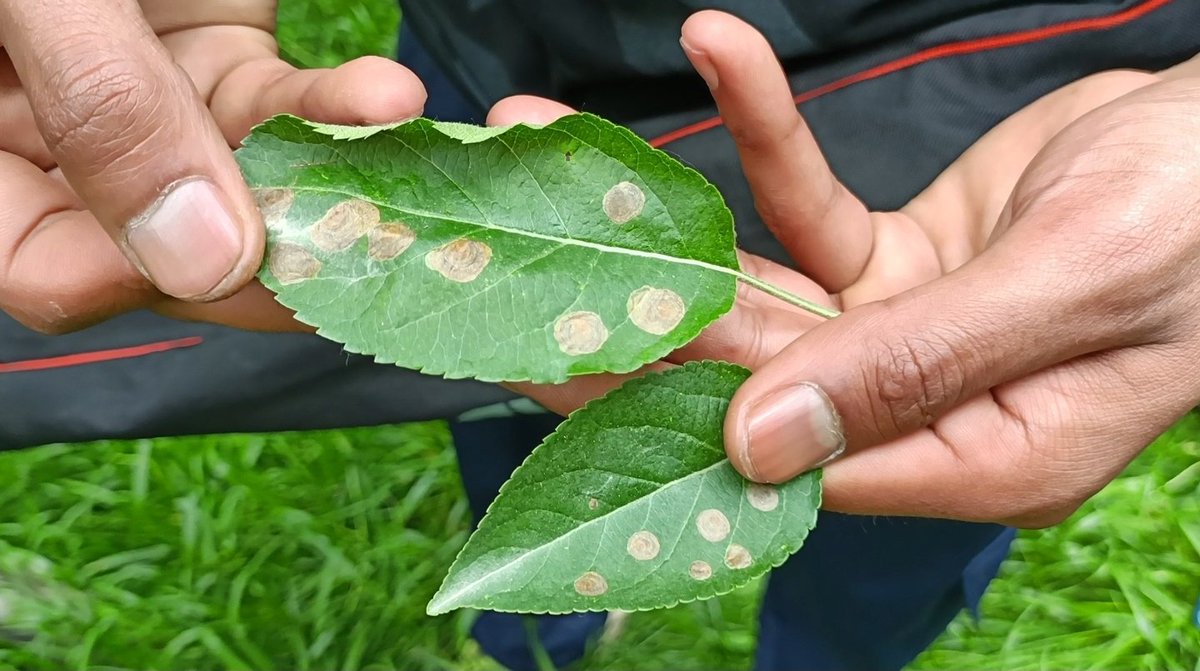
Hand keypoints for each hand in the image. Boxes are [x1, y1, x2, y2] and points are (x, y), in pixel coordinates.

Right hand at [0, 0, 424, 332]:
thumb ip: (101, 105)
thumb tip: (202, 261)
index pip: (45, 262)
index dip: (124, 275)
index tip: (228, 265)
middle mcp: (57, 136)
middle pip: (163, 241)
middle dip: (270, 244)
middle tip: (359, 241)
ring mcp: (146, 100)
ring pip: (241, 181)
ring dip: (329, 173)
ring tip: (393, 129)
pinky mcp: (216, 53)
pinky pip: (278, 110)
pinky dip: (334, 109)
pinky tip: (383, 95)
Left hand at [500, 10, 1197, 527]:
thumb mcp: (1075, 278)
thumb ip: (919, 364)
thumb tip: (758, 446)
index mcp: (979, 458)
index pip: (787, 457)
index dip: (663, 410)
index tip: (547, 357)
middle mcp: (925, 412)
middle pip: (746, 376)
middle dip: (628, 300)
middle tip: (512, 240)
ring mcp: (902, 337)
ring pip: (757, 289)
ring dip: (663, 209)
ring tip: (551, 131)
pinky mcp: (896, 264)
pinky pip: (809, 206)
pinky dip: (765, 131)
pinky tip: (719, 47)